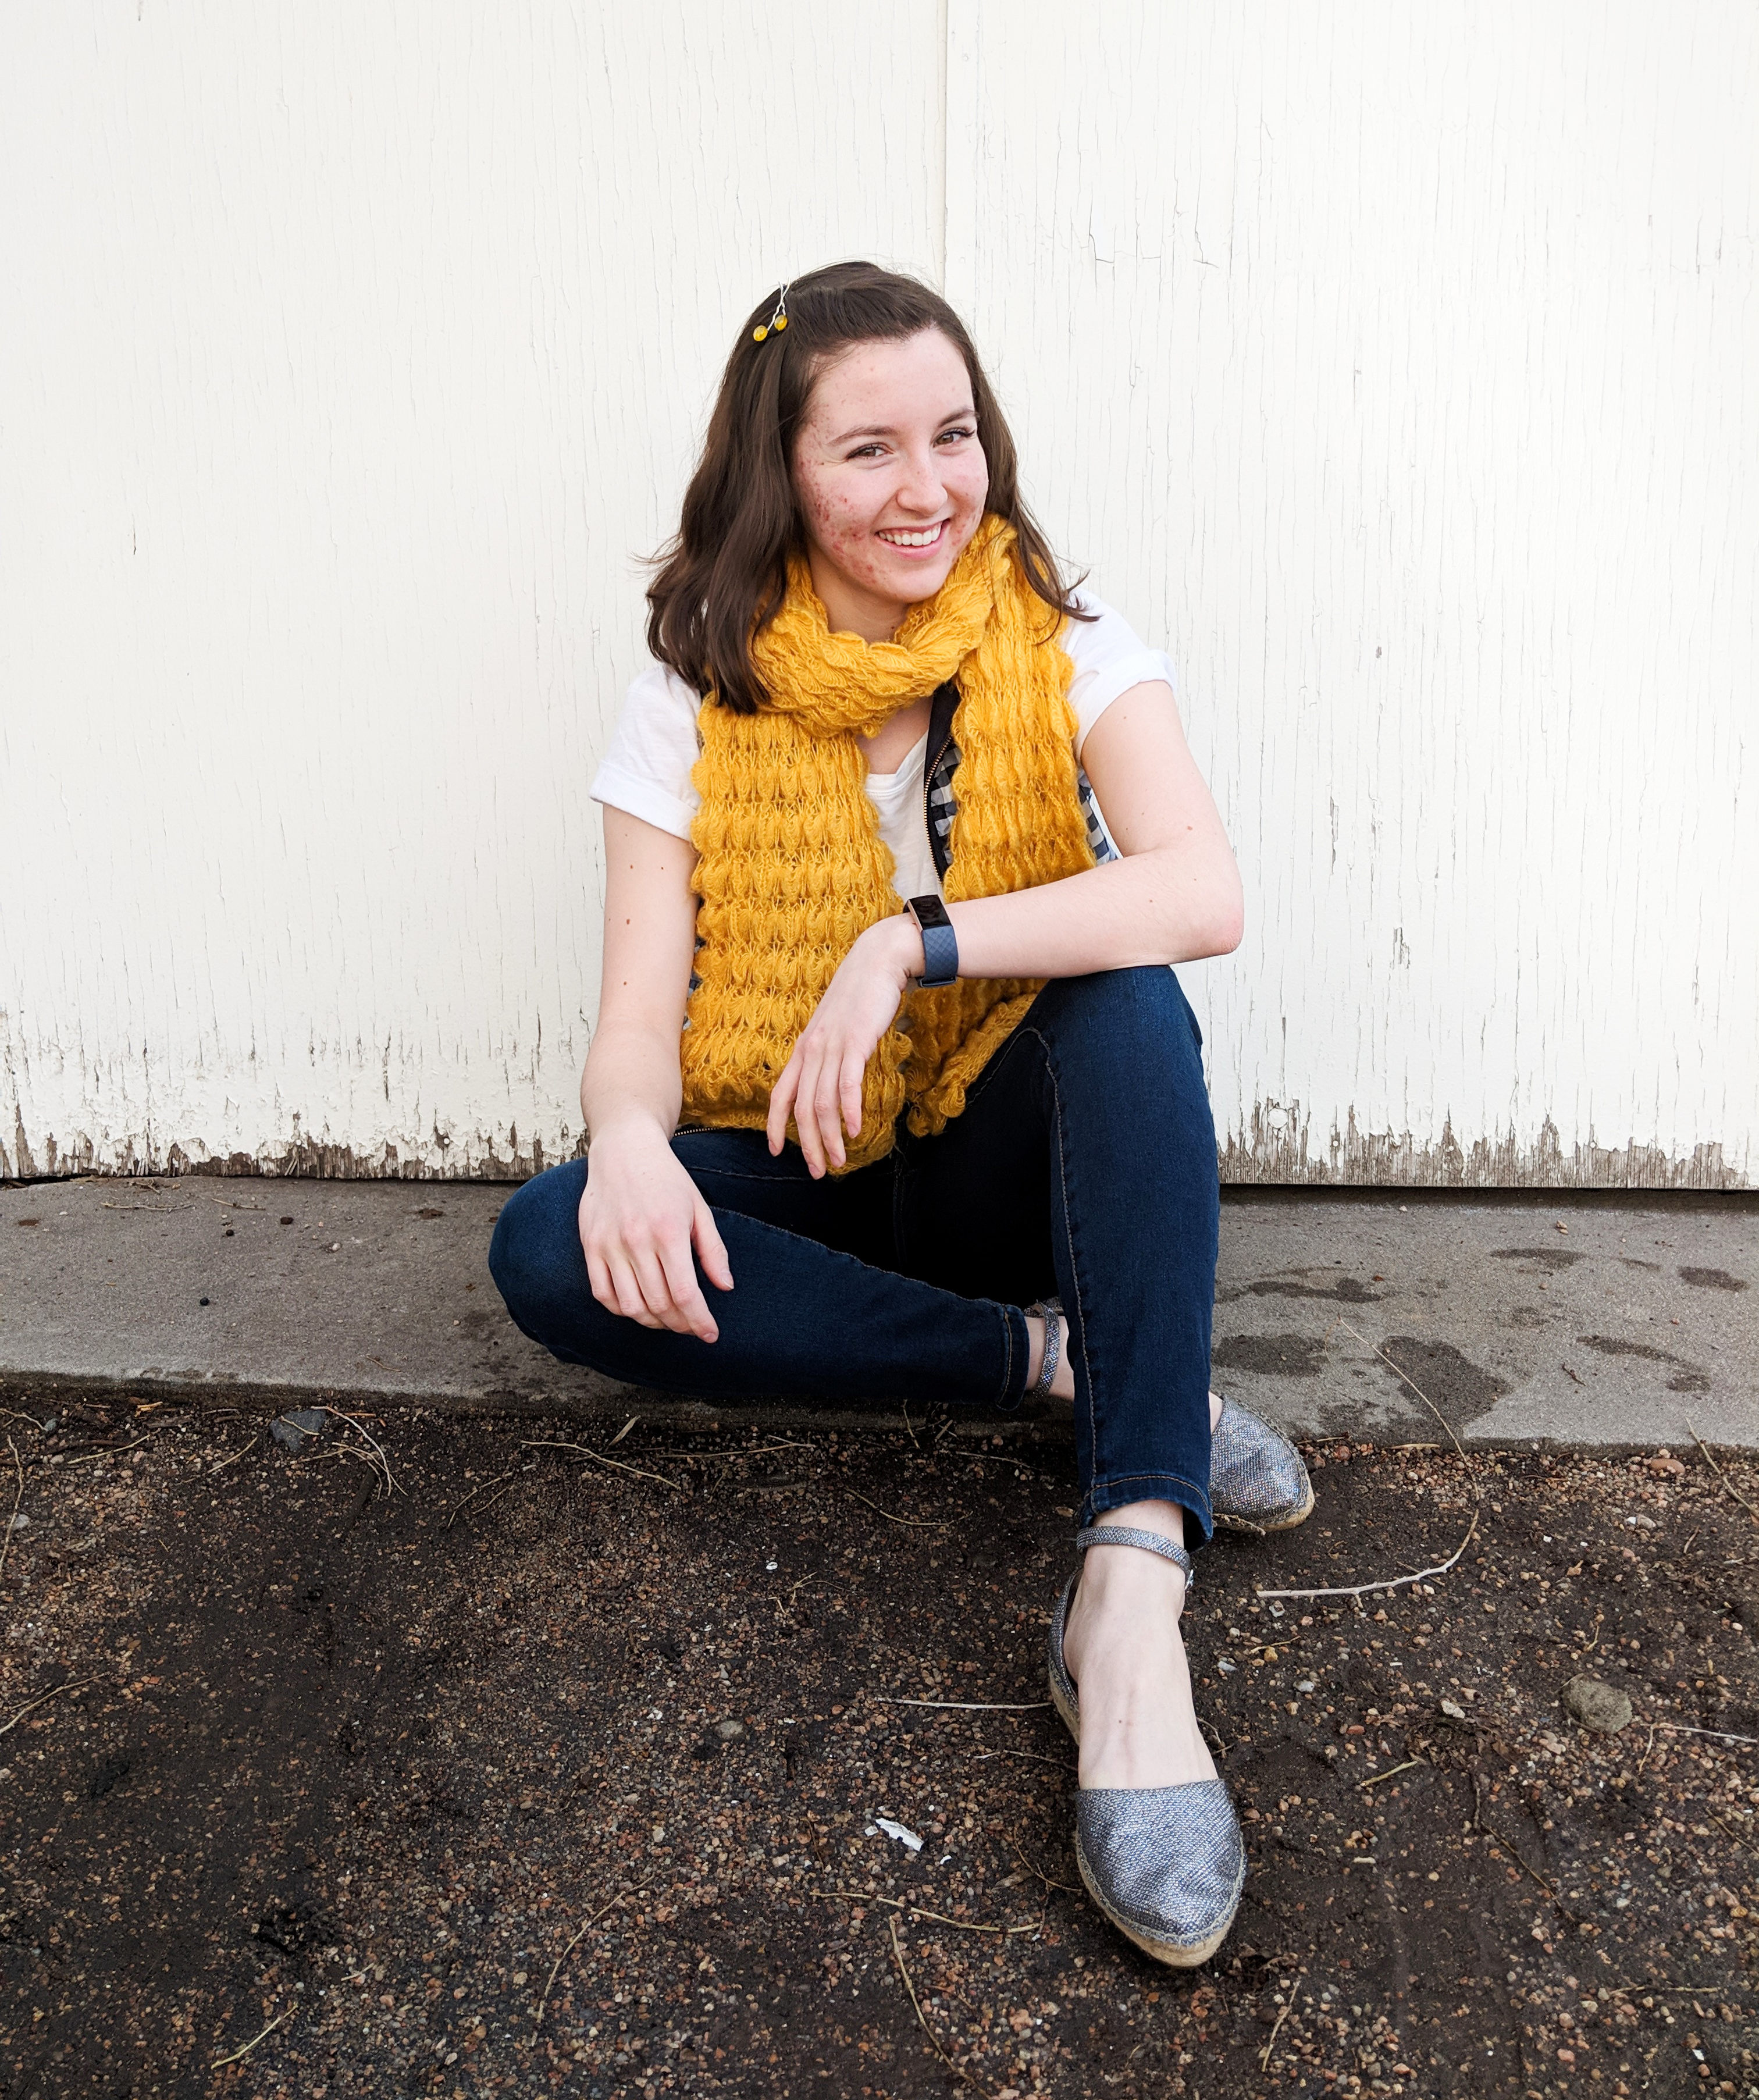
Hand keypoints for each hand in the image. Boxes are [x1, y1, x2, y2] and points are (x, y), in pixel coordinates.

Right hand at [578, 1115, 732, 1339]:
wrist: (624, 1150)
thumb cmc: (667, 1180)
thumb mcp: (699, 1209)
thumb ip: (713, 1250)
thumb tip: (726, 1287)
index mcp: (669, 1231)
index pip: (685, 1293)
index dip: (699, 1321)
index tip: (710, 1334)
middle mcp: (637, 1240)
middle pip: (659, 1304)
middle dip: (680, 1325)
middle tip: (692, 1328)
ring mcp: (610, 1244)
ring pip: (630, 1306)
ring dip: (652, 1322)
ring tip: (668, 1320)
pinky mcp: (590, 1246)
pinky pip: (602, 1294)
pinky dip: (622, 1309)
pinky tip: (639, 1307)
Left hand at [767, 915, 922, 1175]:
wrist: (879, 961)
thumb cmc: (861, 997)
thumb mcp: (836, 1029)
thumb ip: (830, 1054)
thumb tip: (832, 1083)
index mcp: (804, 1049)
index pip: (780, 1094)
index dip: (774, 1126)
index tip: (776, 1151)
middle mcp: (811, 1050)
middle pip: (800, 1108)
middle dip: (807, 1145)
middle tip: (817, 1171)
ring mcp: (832, 1046)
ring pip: (822, 1103)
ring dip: (830, 1137)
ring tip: (839, 1161)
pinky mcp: (855, 1041)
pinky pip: (847, 1084)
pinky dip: (850, 1111)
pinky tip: (856, 1131)